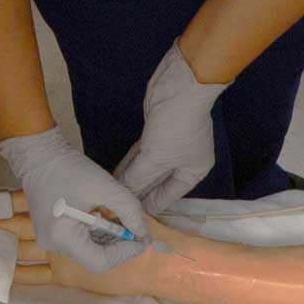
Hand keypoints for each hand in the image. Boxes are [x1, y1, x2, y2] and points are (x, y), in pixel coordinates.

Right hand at [0, 128, 148, 273]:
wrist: (39, 156)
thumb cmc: (69, 168)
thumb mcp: (105, 187)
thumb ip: (129, 210)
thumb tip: (143, 232)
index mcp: (62, 237)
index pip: (100, 261)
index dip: (125, 253)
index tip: (142, 239)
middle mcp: (53, 245)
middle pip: (95, 258)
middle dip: (120, 246)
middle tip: (138, 229)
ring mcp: (51, 241)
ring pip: (89, 251)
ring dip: (110, 240)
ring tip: (123, 221)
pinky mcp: (52, 233)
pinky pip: (80, 242)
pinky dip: (98, 234)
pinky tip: (106, 218)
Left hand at [112, 48, 229, 211]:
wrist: (179, 87)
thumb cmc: (175, 127)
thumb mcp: (156, 159)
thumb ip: (138, 180)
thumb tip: (123, 197)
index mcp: (193, 173)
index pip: (168, 197)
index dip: (147, 206)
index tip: (127, 216)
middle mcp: (184, 162)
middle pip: (157, 183)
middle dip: (137, 192)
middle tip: (114, 205)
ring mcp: (171, 146)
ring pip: (147, 168)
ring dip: (130, 178)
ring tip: (110, 192)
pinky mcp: (157, 133)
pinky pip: (142, 155)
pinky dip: (130, 163)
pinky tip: (115, 173)